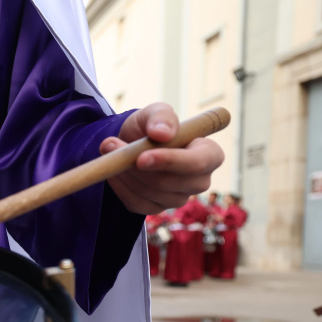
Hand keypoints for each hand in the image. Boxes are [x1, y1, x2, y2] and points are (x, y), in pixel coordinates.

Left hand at [102, 103, 223, 213]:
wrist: (133, 142)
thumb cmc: (152, 126)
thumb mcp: (156, 112)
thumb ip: (161, 117)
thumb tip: (162, 133)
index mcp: (210, 155)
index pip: (197, 163)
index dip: (170, 161)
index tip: (141, 157)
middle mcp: (199, 181)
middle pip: (169, 182)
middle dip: (136, 167)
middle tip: (110, 145)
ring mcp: (178, 198)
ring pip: (149, 192)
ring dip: (124, 173)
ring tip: (110, 150)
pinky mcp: (156, 208)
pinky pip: (135, 203)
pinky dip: (119, 186)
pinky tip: (113, 169)